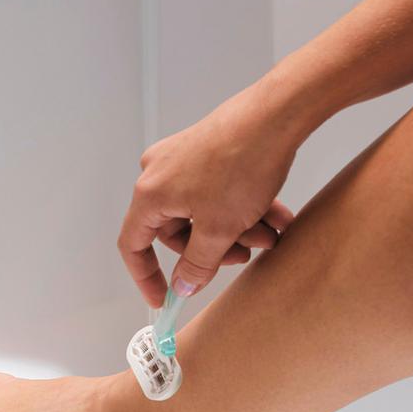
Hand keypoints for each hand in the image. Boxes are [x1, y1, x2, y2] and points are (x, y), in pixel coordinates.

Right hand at [118, 80, 302, 306]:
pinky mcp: (207, 151)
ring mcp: (183, 160)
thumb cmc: (243, 162)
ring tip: (268, 235)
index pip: (134, 246)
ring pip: (203, 214)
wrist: (278, 113)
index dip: (147, 277)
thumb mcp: (218, 230)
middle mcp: (159, 174)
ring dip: (235, 231)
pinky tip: (274, 217)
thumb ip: (197, 264)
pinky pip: (217, 193)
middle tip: (242, 256)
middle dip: (213, 249)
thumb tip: (183, 285)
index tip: (163, 298)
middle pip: (177, 232)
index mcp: (151, 194)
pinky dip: (242, 209)